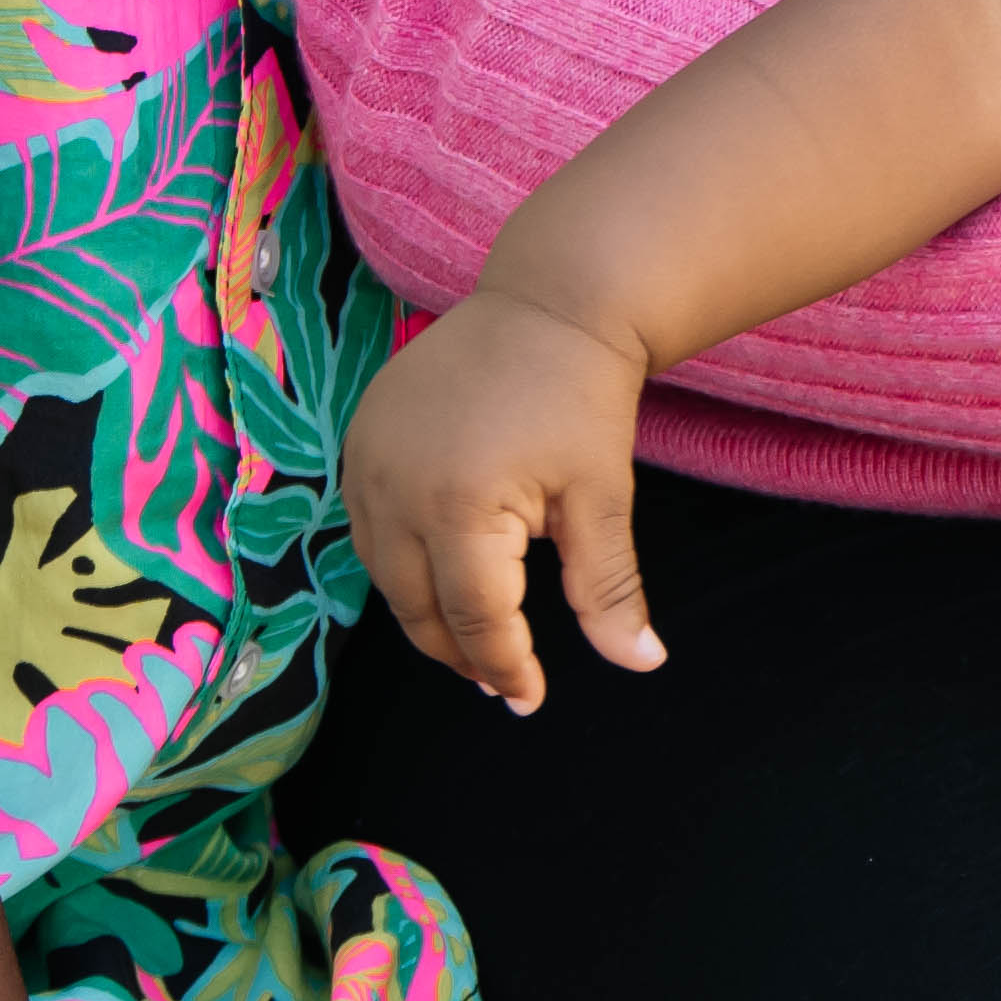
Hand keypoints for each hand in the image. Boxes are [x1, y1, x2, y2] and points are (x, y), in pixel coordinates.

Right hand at [343, 299, 655, 713]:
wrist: (550, 301)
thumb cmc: (583, 398)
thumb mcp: (602, 497)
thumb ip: (609, 590)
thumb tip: (642, 663)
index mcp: (458, 510)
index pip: (475, 620)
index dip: (505, 666)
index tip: (529, 698)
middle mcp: (394, 491)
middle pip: (417, 608)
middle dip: (460, 651)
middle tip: (499, 680)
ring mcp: (365, 462)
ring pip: (383, 574)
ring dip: (423, 612)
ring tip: (471, 640)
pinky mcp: (357, 438)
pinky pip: (367, 526)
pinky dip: (399, 563)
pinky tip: (439, 575)